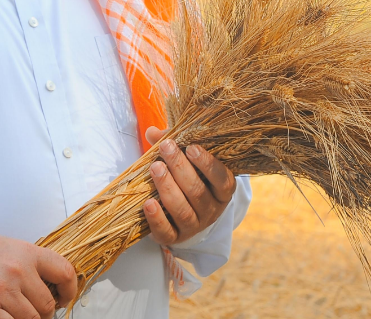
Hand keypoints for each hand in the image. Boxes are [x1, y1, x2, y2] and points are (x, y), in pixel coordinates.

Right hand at [0, 234, 77, 318]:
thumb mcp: (7, 247)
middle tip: (34, 314)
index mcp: (26, 252)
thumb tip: (51, 285)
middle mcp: (18, 271)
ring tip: (17, 316)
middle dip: (44, 314)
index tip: (63, 298)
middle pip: (47, 305)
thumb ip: (30, 263)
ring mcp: (2, 292)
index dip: (69, 290)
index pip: (64, 272)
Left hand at [142, 126, 236, 244]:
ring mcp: (195, 226)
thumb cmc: (188, 178)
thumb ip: (173, 145)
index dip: (208, 164)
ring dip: (168, 188)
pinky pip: (167, 232)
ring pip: (183, 211)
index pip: (222, 179)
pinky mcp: (176, 238)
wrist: (184, 212)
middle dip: (180, 168)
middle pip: (197, 192)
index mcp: (222, 190)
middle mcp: (212, 210)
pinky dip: (156, 219)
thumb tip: (153, 132)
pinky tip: (148, 203)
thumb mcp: (187, 161)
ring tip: (155, 168)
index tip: (191, 147)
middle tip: (166, 148)